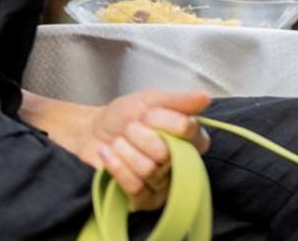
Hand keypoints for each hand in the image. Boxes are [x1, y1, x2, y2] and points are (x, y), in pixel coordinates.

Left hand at [77, 90, 211, 211]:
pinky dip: (117, 166)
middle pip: (165, 153)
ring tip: (119, 142)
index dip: (161, 119)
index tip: (146, 113)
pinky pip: (135, 187)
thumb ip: (178, 101)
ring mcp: (165, 184)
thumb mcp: (149, 100)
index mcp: (191, 137)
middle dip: (139, 136)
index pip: (187, 129)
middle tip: (129, 128)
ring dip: (125, 151)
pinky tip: (108, 154)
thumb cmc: (124, 115)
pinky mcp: (145, 200)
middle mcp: (183, 162)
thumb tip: (205, 97)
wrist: (92, 132)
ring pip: (149, 171)